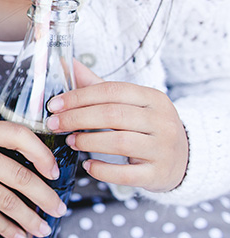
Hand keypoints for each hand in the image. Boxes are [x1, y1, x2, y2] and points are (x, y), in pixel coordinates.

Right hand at [0, 120, 67, 237]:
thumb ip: (2, 143)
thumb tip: (42, 167)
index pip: (19, 136)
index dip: (41, 154)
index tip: (54, 172)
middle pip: (19, 177)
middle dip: (45, 196)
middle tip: (60, 208)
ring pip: (7, 201)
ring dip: (30, 218)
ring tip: (44, 228)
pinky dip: (8, 228)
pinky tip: (20, 235)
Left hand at [46, 60, 188, 192]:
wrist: (184, 159)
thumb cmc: (146, 126)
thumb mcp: (128, 103)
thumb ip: (96, 85)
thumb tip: (66, 63)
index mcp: (153, 98)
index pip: (111, 91)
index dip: (79, 97)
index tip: (54, 105)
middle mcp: (162, 121)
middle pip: (113, 115)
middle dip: (77, 118)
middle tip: (54, 124)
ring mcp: (163, 149)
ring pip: (119, 143)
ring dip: (87, 142)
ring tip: (70, 141)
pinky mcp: (158, 174)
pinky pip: (126, 174)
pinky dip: (103, 170)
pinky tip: (88, 165)